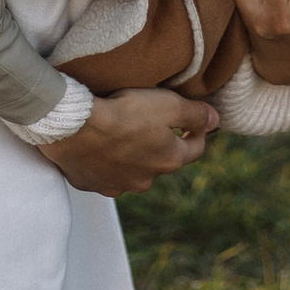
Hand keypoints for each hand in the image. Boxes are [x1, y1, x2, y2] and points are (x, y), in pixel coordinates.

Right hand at [39, 87, 218, 196]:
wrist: (74, 125)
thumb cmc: (123, 111)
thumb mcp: (168, 104)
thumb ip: (196, 114)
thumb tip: (215, 120)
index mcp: (168, 161)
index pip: (196, 149)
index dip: (198, 132)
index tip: (195, 120)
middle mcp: (145, 180)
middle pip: (162, 161)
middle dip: (161, 144)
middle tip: (151, 121)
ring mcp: (117, 185)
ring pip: (132, 170)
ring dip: (132, 155)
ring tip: (121, 133)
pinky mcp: (91, 184)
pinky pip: (104, 173)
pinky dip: (105, 161)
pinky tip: (98, 145)